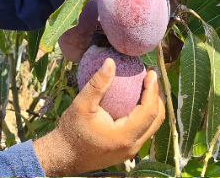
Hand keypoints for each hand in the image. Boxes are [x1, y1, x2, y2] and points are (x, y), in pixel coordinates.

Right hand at [31, 58, 165, 175]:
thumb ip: (98, 84)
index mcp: (125, 136)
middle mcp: (132, 147)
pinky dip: (142, 117)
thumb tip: (111, 62)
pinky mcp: (125, 152)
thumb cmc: (71, 131)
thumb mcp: (82, 104)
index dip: (153, 90)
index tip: (151, 73)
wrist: (63, 157)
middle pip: (156, 120)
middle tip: (151, 79)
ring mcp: (130, 152)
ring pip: (151, 128)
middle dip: (157, 98)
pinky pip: (141, 132)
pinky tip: (132, 103)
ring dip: (151, 108)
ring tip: (145, 89)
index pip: (149, 111)